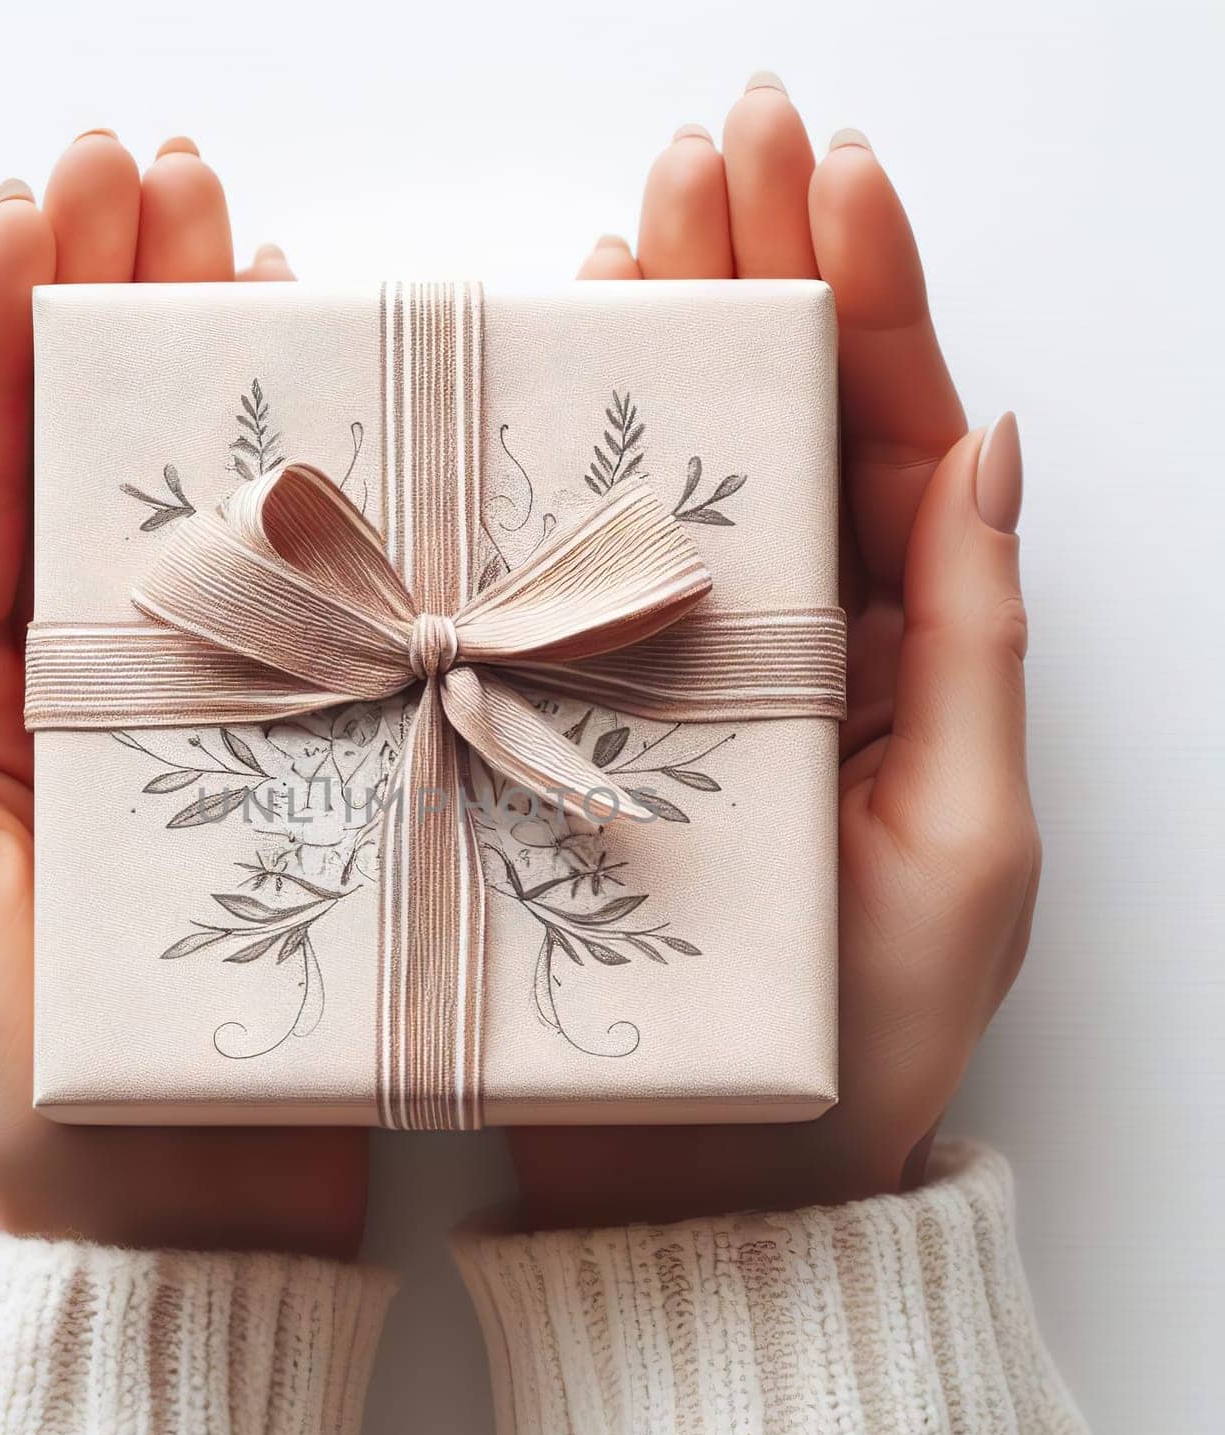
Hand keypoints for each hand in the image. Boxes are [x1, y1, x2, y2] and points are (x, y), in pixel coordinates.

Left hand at [0, 132, 364, 1255]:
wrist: (179, 1230)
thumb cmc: (26, 1089)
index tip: (45, 199)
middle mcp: (72, 682)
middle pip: (82, 462)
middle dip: (110, 307)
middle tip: (163, 177)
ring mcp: (190, 712)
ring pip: (194, 513)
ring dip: (216, 376)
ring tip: (250, 246)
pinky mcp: (294, 758)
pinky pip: (294, 610)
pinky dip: (311, 507)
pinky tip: (332, 412)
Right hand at [513, 79, 1039, 1223]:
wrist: (709, 1173)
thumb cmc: (861, 1037)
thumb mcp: (967, 844)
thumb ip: (976, 645)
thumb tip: (994, 446)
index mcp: (902, 654)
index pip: (894, 440)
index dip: (869, 295)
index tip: (828, 172)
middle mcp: (788, 643)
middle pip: (782, 428)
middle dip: (757, 274)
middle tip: (717, 148)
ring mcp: (674, 674)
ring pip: (674, 482)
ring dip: (658, 346)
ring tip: (633, 223)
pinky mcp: (575, 722)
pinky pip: (574, 576)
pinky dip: (564, 477)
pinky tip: (552, 380)